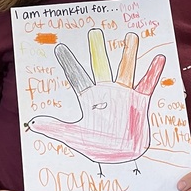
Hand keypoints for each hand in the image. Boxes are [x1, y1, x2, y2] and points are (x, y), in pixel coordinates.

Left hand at [26, 29, 164, 168]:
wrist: (120, 158)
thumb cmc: (97, 147)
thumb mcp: (73, 137)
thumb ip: (54, 128)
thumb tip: (32, 124)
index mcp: (90, 98)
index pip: (77, 77)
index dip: (68, 62)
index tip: (59, 47)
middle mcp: (106, 92)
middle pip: (101, 66)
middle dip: (98, 50)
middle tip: (94, 32)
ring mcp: (124, 96)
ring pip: (126, 70)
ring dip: (129, 54)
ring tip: (131, 37)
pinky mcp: (139, 103)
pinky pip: (147, 85)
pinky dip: (153, 73)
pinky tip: (158, 58)